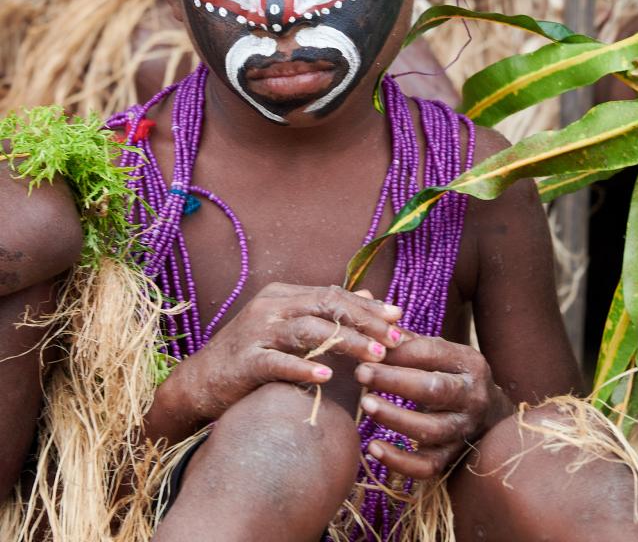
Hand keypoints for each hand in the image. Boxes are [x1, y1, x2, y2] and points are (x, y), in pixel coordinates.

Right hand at [163, 283, 402, 428]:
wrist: (200, 382)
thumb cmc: (251, 357)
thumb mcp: (288, 329)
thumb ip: (325, 312)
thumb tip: (369, 294)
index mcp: (283, 295)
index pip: (333, 294)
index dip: (367, 306)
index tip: (398, 318)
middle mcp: (271, 307)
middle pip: (325, 305)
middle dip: (364, 321)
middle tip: (394, 339)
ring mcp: (257, 332)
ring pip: (308, 329)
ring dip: (344, 342)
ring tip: (373, 357)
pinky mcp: (246, 361)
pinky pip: (278, 362)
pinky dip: (303, 367)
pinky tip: (326, 375)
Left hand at [355, 334, 512, 479]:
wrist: (491, 415)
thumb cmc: (452, 375)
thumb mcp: (441, 353)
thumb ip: (409, 341)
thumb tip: (373, 326)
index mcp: (470, 362)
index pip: (432, 352)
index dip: (398, 351)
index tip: (367, 348)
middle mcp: (473, 396)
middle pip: (434, 389)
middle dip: (394, 380)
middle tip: (360, 373)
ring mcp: (465, 430)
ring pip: (431, 430)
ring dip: (395, 418)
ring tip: (366, 405)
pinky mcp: (454, 458)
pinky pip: (427, 466)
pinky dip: (399, 461)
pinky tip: (372, 448)